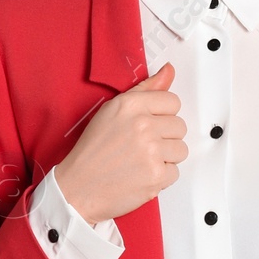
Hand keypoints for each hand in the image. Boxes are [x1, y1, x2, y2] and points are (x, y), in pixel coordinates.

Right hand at [54, 62, 186, 225]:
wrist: (77, 188)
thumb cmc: (92, 150)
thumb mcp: (112, 110)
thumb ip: (145, 90)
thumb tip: (169, 70)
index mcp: (130, 105)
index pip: (173, 101)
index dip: (163, 115)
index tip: (150, 124)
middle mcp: (142, 125)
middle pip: (180, 126)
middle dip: (165, 137)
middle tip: (142, 146)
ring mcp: (151, 151)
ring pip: (181, 149)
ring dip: (166, 157)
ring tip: (143, 160)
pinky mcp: (156, 176)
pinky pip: (175, 172)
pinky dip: (161, 177)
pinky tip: (142, 174)